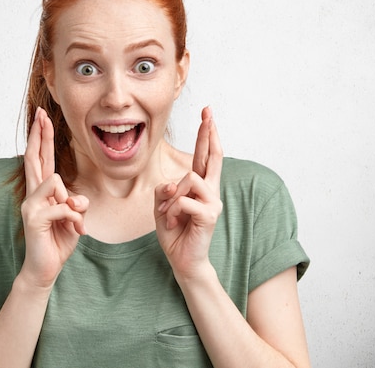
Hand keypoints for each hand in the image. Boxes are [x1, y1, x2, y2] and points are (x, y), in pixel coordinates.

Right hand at [20, 107, 88, 288]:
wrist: (46, 268)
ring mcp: (30, 204)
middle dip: (40, 133)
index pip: (41, 158)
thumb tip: (77, 197)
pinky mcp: (33, 217)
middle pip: (35, 156)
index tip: (42, 117)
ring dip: (72, 203)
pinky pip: (64, 206)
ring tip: (73, 222)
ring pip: (55, 181)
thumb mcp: (75, 217)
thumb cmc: (59, 240)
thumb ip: (76, 202)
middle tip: (41, 112)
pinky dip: (75, 218)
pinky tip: (74, 230)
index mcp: (42, 191)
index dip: (42, 137)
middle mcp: (32, 193)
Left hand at [155, 106, 223, 279]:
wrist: (183, 261)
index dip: (206, 136)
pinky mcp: (209, 215)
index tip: (208, 115)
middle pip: (212, 156)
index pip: (205, 157)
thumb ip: (164, 190)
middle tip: (208, 113)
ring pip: (189, 179)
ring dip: (171, 196)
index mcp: (200, 187)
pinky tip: (171, 223)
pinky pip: (183, 200)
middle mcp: (210, 192)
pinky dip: (170, 211)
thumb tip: (173, 184)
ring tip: (169, 214)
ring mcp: (212, 203)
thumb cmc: (174, 232)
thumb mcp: (161, 206)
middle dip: (209, 133)